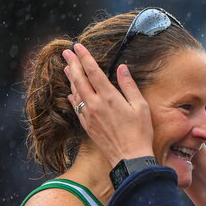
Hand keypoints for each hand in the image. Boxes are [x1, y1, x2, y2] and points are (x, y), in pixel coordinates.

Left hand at [62, 43, 155, 165]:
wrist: (130, 158)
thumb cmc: (139, 132)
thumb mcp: (140, 106)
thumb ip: (129, 85)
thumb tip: (122, 68)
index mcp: (109, 97)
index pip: (93, 71)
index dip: (84, 57)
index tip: (77, 47)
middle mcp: (95, 104)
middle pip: (79, 79)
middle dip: (72, 64)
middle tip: (66, 53)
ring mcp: (89, 116)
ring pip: (75, 92)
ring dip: (71, 79)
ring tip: (67, 68)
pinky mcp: (88, 126)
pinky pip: (77, 107)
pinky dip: (73, 97)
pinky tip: (71, 93)